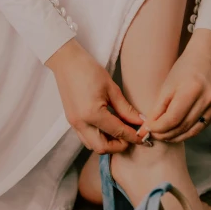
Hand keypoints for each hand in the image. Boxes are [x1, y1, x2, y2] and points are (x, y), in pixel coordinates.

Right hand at [46, 38, 143, 153]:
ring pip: (92, 145)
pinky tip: (108, 128)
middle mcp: (81, 123)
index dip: (133, 136)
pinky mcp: (72, 121)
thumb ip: (126, 109)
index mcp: (92, 114)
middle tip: (131, 137)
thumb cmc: (89, 70)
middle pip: (102, 148)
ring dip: (108, 143)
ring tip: (120, 132)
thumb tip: (141, 121)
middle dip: (119, 146)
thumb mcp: (112, 88)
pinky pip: (86, 138)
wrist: (66, 61)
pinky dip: (98, 138)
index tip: (144, 137)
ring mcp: (74, 123)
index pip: (117, 132)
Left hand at [139, 29, 210, 142]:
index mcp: (192, 89)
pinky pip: (200, 127)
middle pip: (182, 127)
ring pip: (191, 131)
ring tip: (162, 135)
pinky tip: (176, 131)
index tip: (147, 130)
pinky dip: (186, 132)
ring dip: (175, 136)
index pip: (172, 119)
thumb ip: (158, 109)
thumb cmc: (184, 68)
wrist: (208, 55)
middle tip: (152, 134)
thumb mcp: (167, 85)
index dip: (158, 128)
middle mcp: (207, 99)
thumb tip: (148, 129)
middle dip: (164, 134)